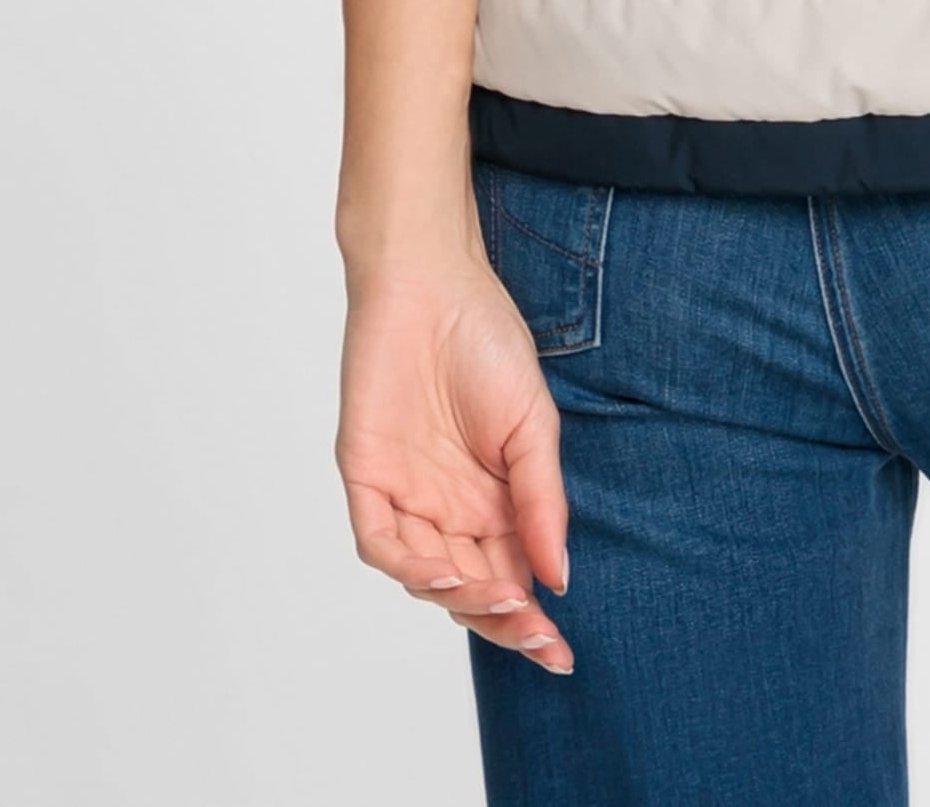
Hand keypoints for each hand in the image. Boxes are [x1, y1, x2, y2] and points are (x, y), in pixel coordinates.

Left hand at [337, 251, 574, 675]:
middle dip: (503, 622)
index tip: (562, 651)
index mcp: (490, 499)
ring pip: (426, 576)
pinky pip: (382, 542)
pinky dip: (412, 566)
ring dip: (464, 598)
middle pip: (469, 589)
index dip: (531, 619)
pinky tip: (449, 572)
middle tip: (538, 641)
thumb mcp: (533, 425)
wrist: (432, 278)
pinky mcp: (367, 477)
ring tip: (504, 599)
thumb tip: (559, 578)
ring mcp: (404, 495)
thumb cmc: (486, 339)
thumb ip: (542, 501)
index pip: (510, 576)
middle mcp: (445, 508)